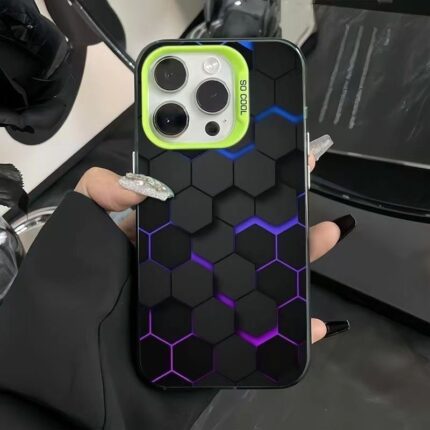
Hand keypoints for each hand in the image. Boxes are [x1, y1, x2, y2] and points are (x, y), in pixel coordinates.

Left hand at [75, 155, 351, 342]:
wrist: (81, 378)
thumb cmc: (78, 298)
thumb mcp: (82, 233)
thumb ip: (97, 195)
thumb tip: (136, 178)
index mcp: (169, 236)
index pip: (212, 197)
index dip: (240, 171)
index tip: (268, 147)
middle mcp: (197, 264)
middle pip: (249, 232)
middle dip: (281, 205)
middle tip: (307, 176)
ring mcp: (213, 301)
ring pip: (266, 276)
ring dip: (300, 255)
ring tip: (326, 234)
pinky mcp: (222, 339)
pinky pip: (265, 334)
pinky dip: (294, 329)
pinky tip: (316, 322)